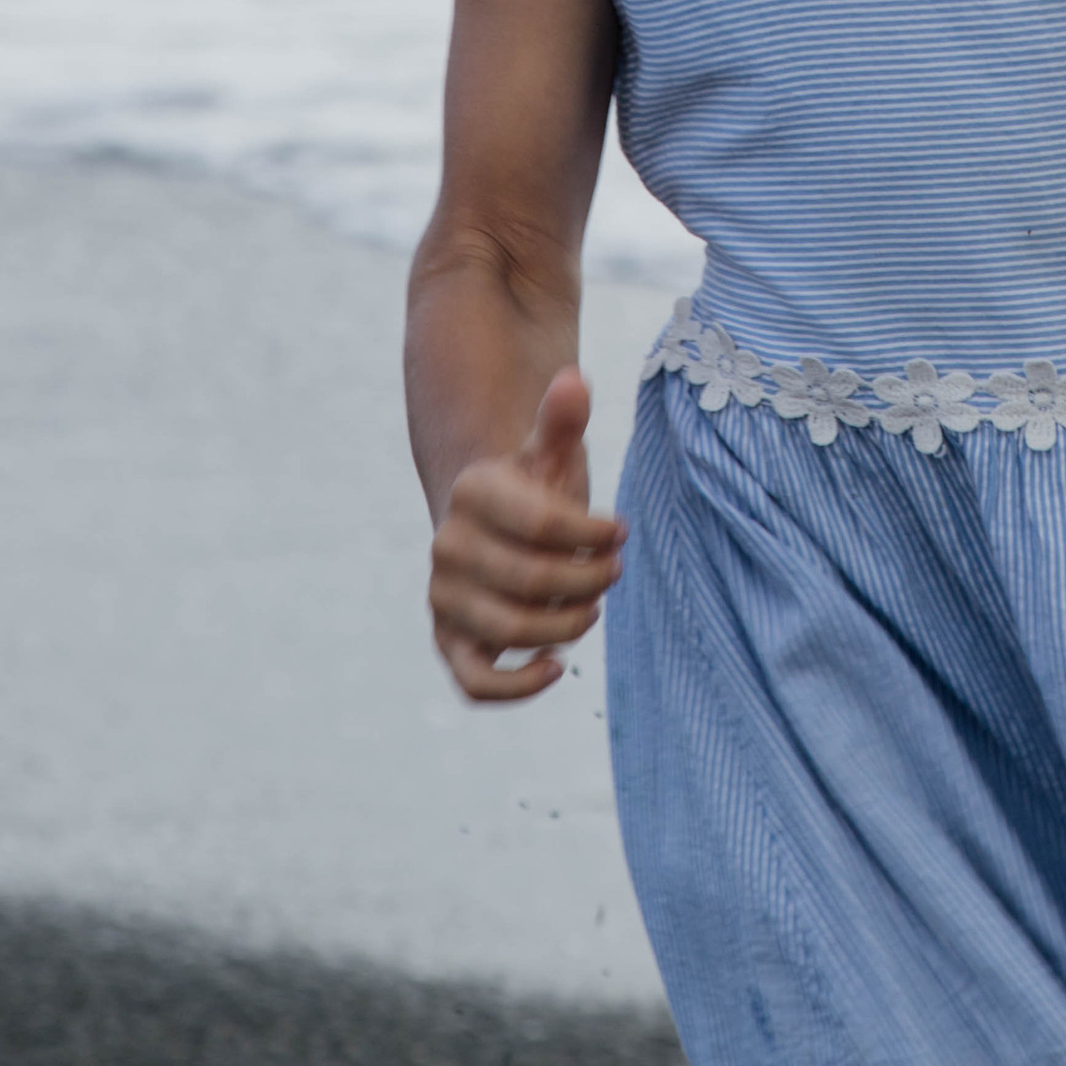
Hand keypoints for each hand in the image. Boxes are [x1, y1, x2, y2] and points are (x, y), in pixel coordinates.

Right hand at [428, 368, 627, 702]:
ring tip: (593, 607)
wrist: (495, 527)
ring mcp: (445, 598)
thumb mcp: (550, 454)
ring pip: (510, 630)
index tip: (621, 531)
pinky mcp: (449, 643)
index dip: (595, 533)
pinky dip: (516, 685)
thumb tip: (573, 380)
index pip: (545, 524)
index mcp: (474, 493)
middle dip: (589, 580)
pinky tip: (556, 666)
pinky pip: (473, 682)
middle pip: (533, 581)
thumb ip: (560, 422)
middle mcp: (448, 547)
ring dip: (566, 627)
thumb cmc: (535, 489)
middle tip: (614, 571)